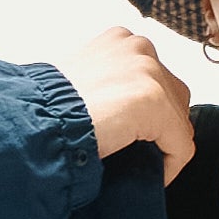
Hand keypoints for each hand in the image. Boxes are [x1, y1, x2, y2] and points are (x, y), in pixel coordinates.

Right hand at [56, 24, 195, 188]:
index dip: (151, 117)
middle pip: (175, 97)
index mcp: (120, 40)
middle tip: (142, 155)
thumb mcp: (82, 84)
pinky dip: (171, 167)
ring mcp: (149, 72)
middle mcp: (138, 47)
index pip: (156, 79)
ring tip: (143, 167)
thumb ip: (109, 87)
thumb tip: (123, 114)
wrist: (36, 120)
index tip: (136, 141)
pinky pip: (181, 146)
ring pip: (180, 122)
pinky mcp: (155, 102)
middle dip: (163, 129)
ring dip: (165, 148)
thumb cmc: (45, 110)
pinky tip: (152, 178)